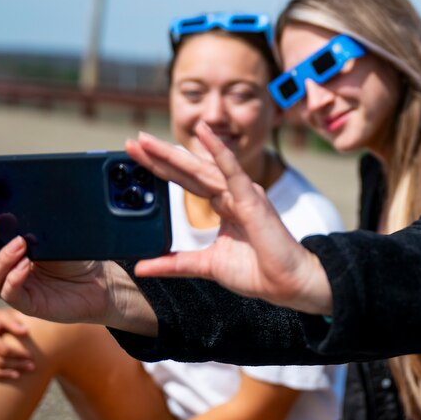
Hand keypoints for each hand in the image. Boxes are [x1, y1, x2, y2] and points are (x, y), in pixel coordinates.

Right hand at [0, 193, 156, 334]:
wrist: (99, 282)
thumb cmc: (75, 254)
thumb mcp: (56, 233)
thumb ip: (38, 220)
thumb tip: (26, 196)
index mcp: (5, 245)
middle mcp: (3, 266)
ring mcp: (13, 285)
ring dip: (0, 258)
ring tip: (20, 243)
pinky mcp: (26, 303)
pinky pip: (10, 293)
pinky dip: (14, 278)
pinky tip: (25, 265)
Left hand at [126, 123, 332, 314]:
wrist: (287, 284)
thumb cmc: (256, 271)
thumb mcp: (205, 266)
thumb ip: (174, 263)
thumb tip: (140, 267)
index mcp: (224, 205)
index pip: (186, 181)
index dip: (161, 169)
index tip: (135, 157)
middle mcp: (232, 194)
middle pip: (190, 170)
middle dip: (160, 156)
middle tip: (133, 141)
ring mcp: (243, 194)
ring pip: (204, 168)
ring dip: (176, 153)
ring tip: (150, 141)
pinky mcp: (252, 201)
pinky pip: (233, 172)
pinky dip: (219, 152)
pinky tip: (204, 135)